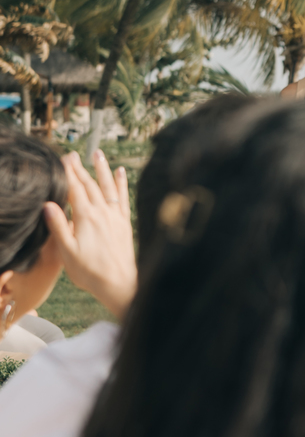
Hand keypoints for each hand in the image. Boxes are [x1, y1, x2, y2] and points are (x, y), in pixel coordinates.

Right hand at [43, 150, 137, 319]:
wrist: (120, 283)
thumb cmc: (90, 272)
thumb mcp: (67, 252)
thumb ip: (59, 227)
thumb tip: (48, 204)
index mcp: (86, 218)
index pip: (74, 190)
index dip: (68, 173)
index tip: (63, 159)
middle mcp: (102, 212)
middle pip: (89, 185)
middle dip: (80, 168)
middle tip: (73, 154)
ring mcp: (115, 216)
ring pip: (108, 187)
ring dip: (102, 169)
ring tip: (98, 154)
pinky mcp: (125, 222)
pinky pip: (123, 197)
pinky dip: (121, 183)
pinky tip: (121, 172)